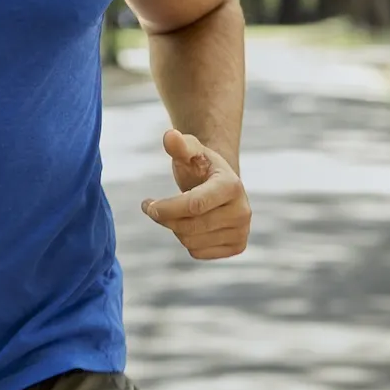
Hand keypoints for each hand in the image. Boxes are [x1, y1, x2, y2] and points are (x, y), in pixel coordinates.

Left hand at [141, 130, 249, 259]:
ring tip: (178, 213)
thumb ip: (179, 144)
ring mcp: (242, 231)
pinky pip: (198, 253)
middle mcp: (242, 211)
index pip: (193, 205)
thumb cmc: (200, 166)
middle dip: (165, 218)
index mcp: (232, 186)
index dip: (166, 208)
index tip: (147, 204)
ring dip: (175, 229)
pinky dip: (187, 241)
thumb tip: (169, 136)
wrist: (221, 185)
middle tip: (153, 208)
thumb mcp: (190, 151)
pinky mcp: (237, 247)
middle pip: (189, 226)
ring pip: (191, 242)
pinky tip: (192, 225)